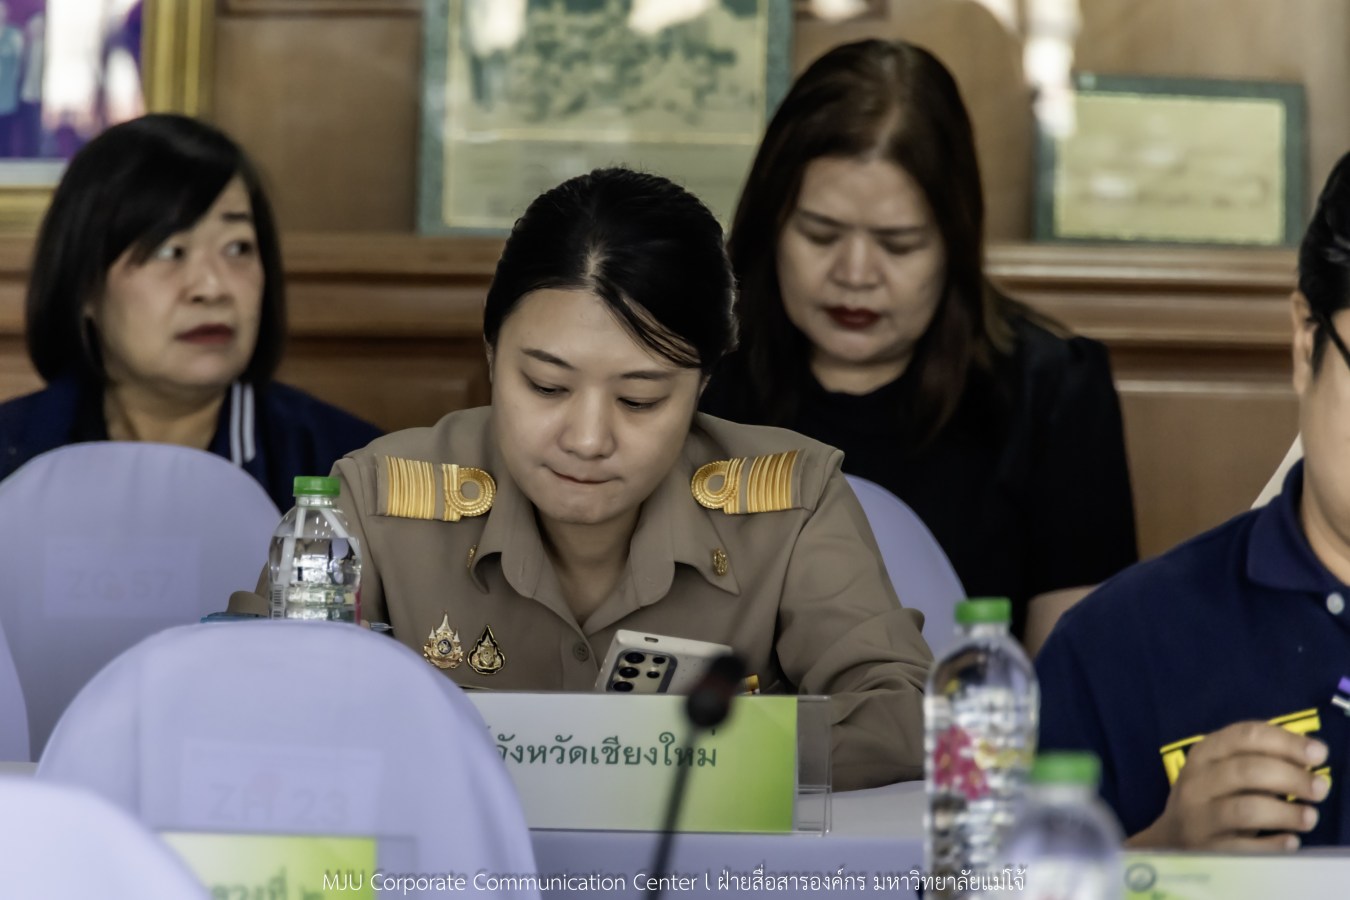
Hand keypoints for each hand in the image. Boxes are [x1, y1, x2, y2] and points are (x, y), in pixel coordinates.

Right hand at [1128, 721, 1329, 851]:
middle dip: (1292, 777)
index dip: (1286, 742)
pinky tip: (1290, 842)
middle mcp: (1196, 781)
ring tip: (1310, 817)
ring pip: (1246, 809)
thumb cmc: (1211, 797)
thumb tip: (1308, 756)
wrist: (1172, 837)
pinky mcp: (1205, 849)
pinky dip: (1273, 844)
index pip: (1245, 736)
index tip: (1319, 754)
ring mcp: (1198, 816)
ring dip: (1285, 812)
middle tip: (1321, 788)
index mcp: (1204, 753)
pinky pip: (1244, 848)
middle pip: (1247, 770)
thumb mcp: (1223, 769)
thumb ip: (1258, 758)